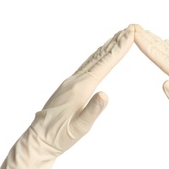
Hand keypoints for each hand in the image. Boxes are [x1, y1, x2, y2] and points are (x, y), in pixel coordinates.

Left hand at [0, 25, 133, 168]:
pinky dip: (97, 56)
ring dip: (106, 47)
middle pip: (99, 57)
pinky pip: (87, 66)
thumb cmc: (59, 136)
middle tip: (129, 28)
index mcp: (80, 88)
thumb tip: (106, 95)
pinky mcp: (69, 86)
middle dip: (115, 42)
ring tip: (118, 36)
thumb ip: (93, 111)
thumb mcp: (79, 128)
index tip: (130, 35)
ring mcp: (71, 82)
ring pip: (92, 59)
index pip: (104, 65)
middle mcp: (75, 81)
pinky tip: (99, 55)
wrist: (38, 140)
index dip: (118, 50)